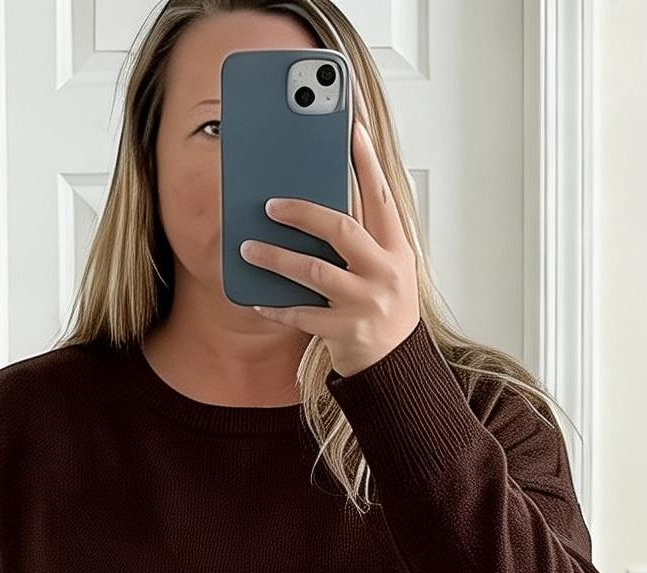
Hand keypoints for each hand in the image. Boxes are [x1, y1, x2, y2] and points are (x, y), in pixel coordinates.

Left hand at [240, 118, 420, 379]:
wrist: (397, 368)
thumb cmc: (386, 312)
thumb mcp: (387, 270)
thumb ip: (365, 239)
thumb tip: (323, 203)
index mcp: (397, 250)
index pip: (381, 197)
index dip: (367, 162)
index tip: (351, 129)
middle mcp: (385, 273)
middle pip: (341, 229)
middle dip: (302, 212)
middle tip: (269, 204)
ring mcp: (366, 303)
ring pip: (314, 271)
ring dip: (276, 258)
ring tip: (248, 249)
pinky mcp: (346, 332)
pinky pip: (302, 314)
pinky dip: (276, 305)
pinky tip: (257, 297)